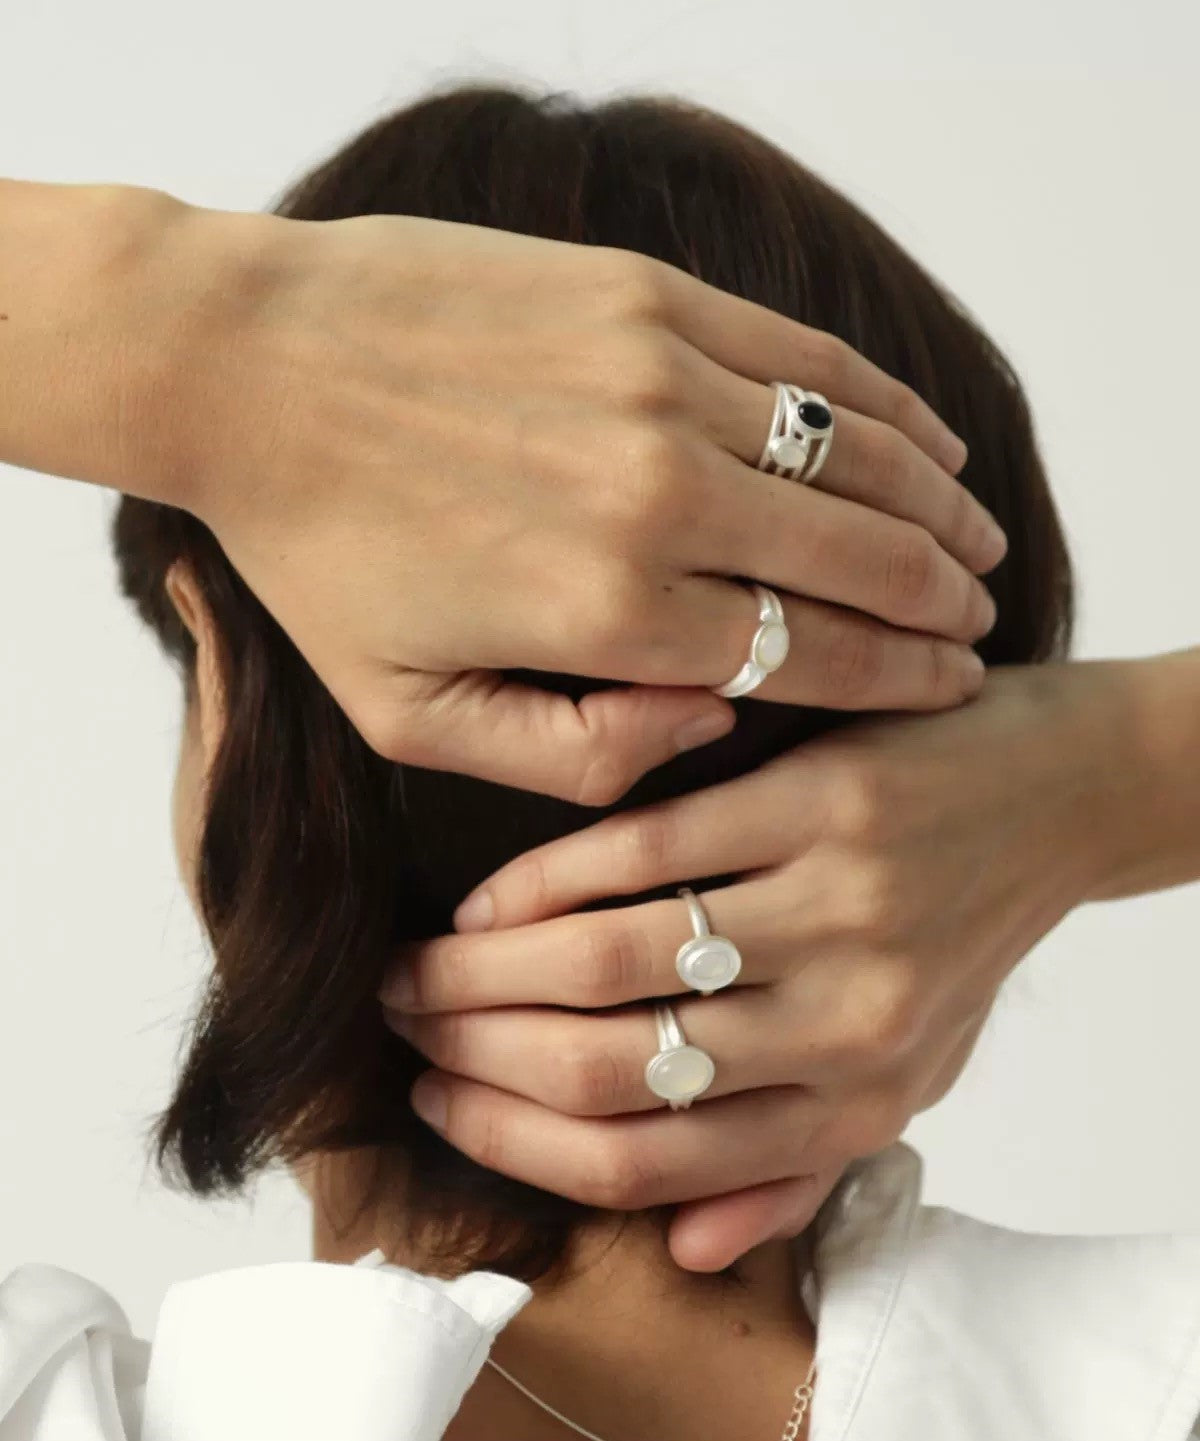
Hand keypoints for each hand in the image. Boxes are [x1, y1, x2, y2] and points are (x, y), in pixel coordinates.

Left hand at [159, 203, 1003, 801]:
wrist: (248, 366)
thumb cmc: (321, 555)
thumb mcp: (412, 713)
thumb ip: (576, 752)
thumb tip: (714, 720)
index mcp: (608, 614)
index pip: (808, 657)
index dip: (897, 678)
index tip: (948, 688)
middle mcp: (657, 496)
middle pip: (857, 560)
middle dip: (940, 604)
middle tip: (980, 627)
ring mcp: (662, 382)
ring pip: (854, 456)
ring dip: (936, 507)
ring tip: (976, 543)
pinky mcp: (650, 301)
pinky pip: (808, 360)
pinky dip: (886, 406)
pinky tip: (925, 440)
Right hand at [378, 661, 1130, 1270]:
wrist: (1060, 795)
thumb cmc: (961, 937)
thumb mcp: (904, 1070)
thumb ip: (796, 1162)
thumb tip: (679, 1248)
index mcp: (854, 1104)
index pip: (645, 1162)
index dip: (514, 1139)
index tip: (437, 1099)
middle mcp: (843, 1023)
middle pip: (605, 1065)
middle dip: (472, 1053)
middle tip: (406, 1022)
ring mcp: (831, 907)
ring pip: (606, 960)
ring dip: (482, 972)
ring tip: (420, 963)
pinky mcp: (818, 802)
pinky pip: (643, 850)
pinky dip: (545, 880)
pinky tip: (492, 897)